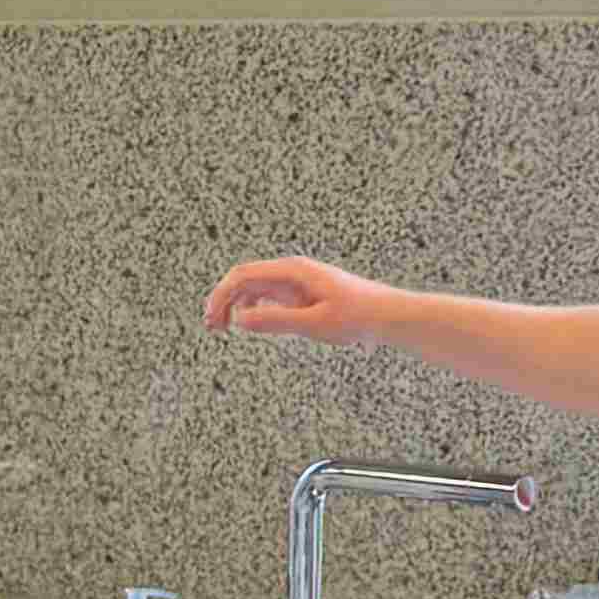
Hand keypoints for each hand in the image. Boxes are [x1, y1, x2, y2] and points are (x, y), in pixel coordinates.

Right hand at [204, 257, 390, 345]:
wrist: (386, 315)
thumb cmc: (358, 316)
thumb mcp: (314, 323)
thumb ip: (276, 321)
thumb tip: (240, 320)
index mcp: (293, 271)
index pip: (243, 275)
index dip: (221, 294)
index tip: (211, 317)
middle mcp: (292, 273)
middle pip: (245, 280)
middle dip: (224, 301)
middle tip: (213, 327)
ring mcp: (296, 283)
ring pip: (254, 289)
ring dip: (235, 305)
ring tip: (223, 327)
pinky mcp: (302, 295)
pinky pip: (269, 298)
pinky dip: (253, 309)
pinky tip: (249, 324)